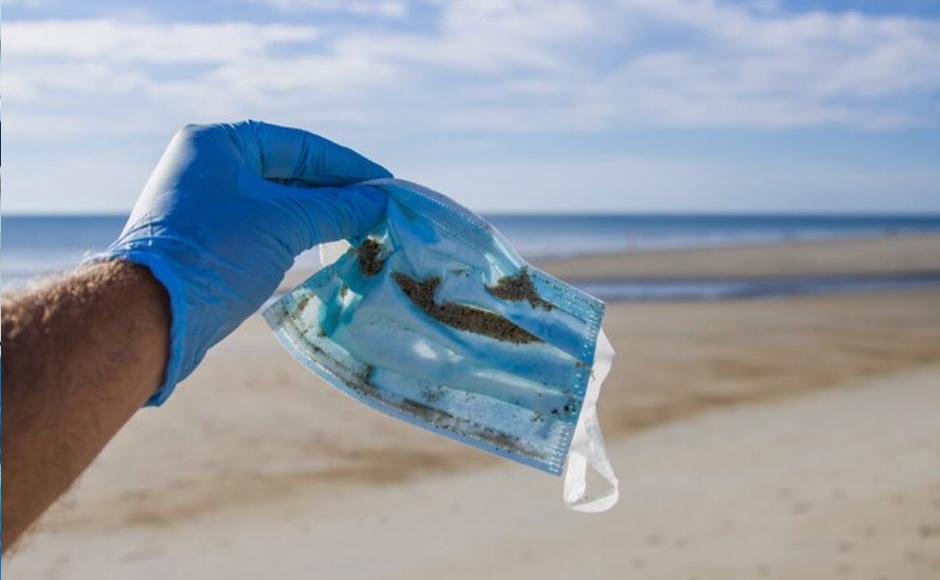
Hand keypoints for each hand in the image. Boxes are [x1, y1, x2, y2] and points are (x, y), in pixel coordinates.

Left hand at [96, 120, 390, 404]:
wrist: (152, 314)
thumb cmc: (218, 252)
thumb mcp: (285, 223)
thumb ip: (337, 208)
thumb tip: (380, 201)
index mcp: (218, 143)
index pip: (299, 146)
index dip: (348, 166)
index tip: (387, 184)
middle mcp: (209, 166)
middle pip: (290, 173)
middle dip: (336, 193)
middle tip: (379, 211)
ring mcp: (207, 204)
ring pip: (279, 203)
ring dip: (320, 217)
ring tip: (363, 230)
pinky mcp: (210, 240)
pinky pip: (265, 227)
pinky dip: (298, 235)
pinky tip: (329, 246)